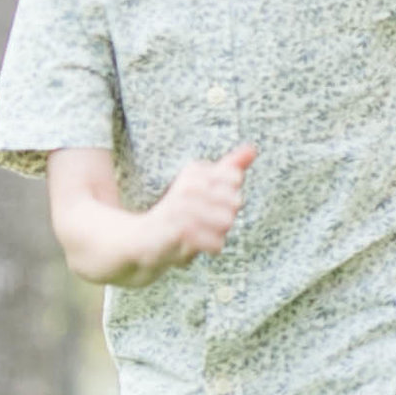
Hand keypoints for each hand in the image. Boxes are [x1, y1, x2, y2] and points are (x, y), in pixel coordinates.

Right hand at [147, 146, 256, 266]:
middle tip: (206, 221)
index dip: (230, 194)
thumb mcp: (205, 187)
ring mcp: (181, 208)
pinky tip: (204, 244)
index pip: (235, 178)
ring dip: (218, 232)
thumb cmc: (179, 213)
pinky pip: (216, 240)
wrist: (142, 241)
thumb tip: (253, 148)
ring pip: (227, 221)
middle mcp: (187, 186)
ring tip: (203, 232)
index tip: (211, 202)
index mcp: (193, 171)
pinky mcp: (178, 232)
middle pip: (235, 200)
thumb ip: (229, 167)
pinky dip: (213, 246)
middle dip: (227, 215)